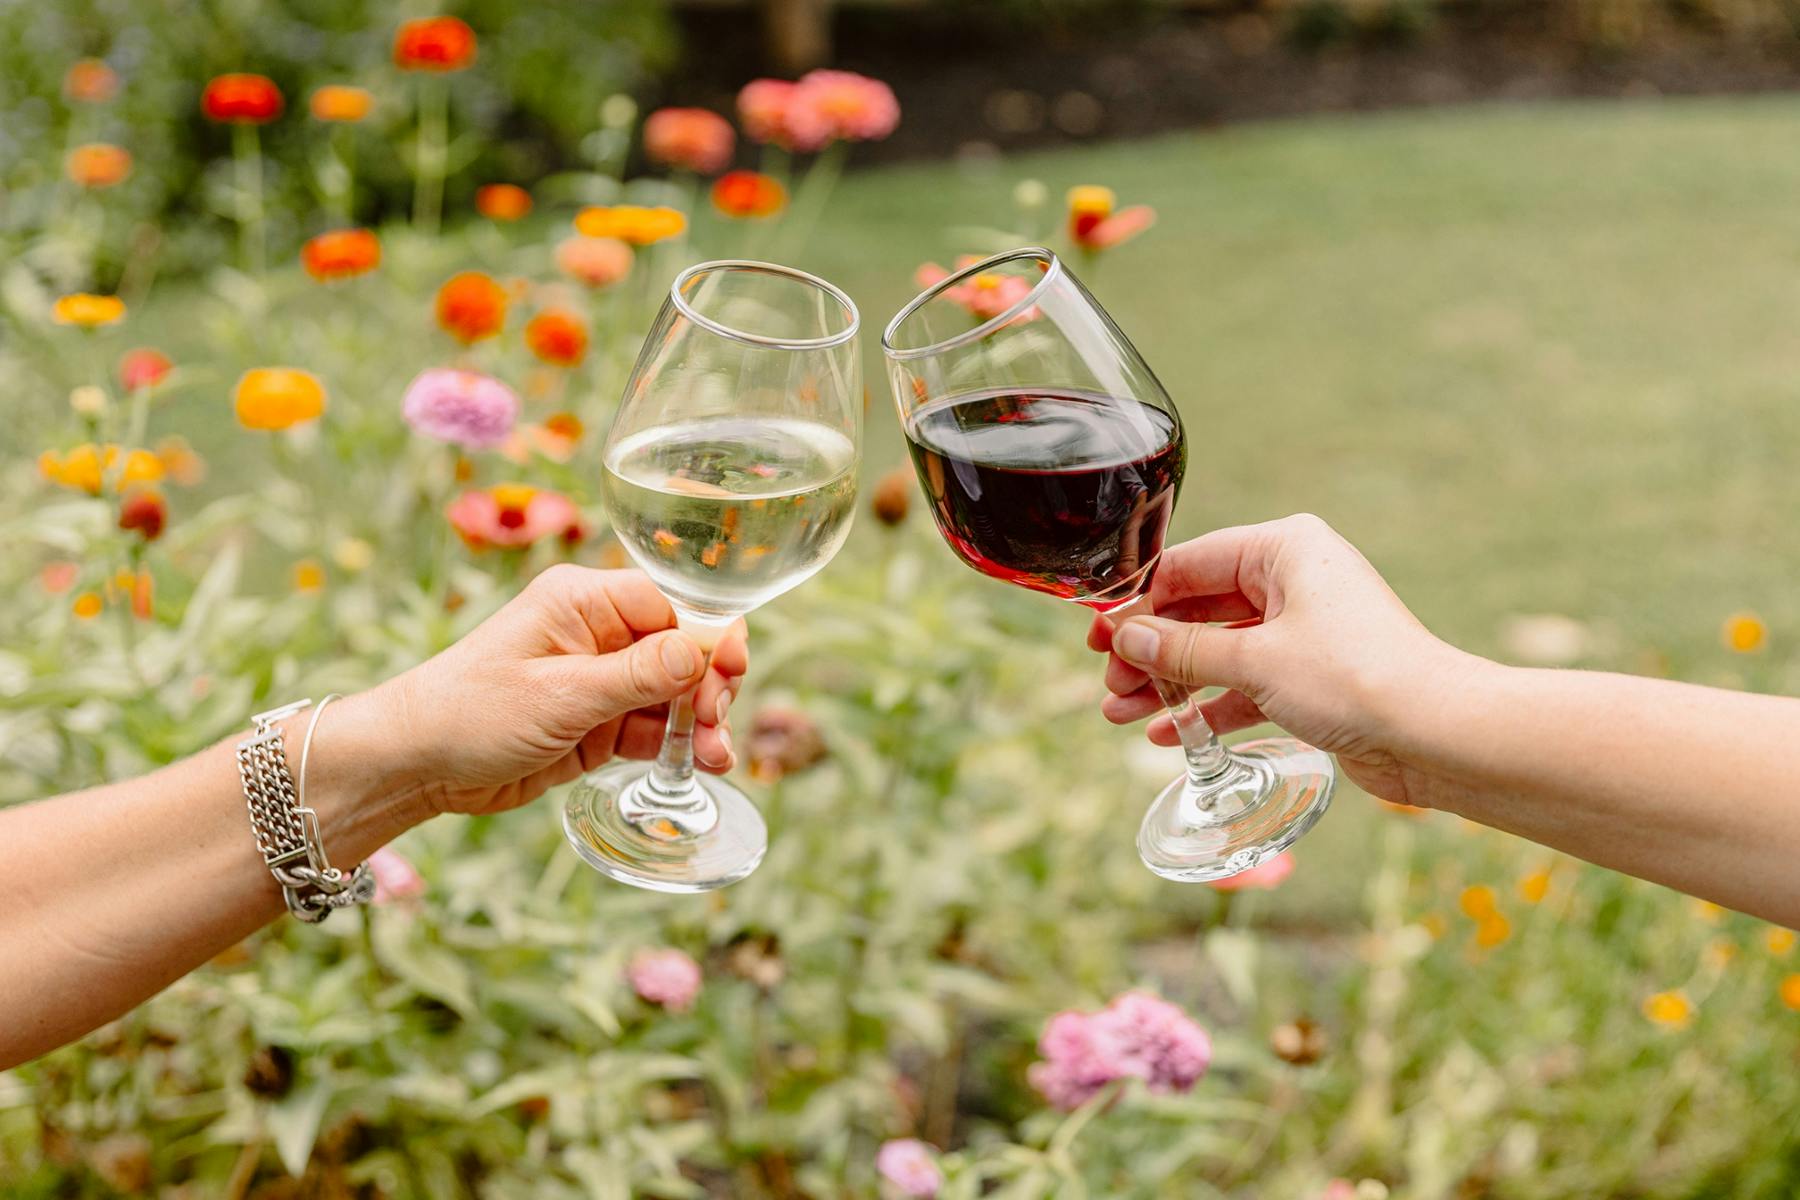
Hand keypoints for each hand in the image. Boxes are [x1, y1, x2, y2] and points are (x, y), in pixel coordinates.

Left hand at [368, 565, 745, 816]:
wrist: (417, 765)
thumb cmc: (472, 712)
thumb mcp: (561, 694)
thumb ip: (638, 674)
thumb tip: (705, 650)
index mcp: (586, 601)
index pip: (672, 604)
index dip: (709, 637)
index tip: (730, 674)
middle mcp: (600, 634)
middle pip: (684, 648)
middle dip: (710, 684)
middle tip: (714, 722)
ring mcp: (602, 680)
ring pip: (677, 693)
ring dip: (702, 722)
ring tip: (715, 757)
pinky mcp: (601, 723)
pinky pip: (656, 727)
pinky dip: (680, 744)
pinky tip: (701, 763)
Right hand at [1088, 514, 1471, 805]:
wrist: (1436, 734)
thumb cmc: (1357, 678)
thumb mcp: (1255, 661)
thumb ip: (1184, 651)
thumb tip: (1126, 641)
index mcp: (1285, 549)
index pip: (1189, 565)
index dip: (1138, 604)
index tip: (1100, 638)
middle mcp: (1295, 580)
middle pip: (1199, 608)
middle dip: (1151, 651)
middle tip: (1109, 684)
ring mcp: (1304, 629)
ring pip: (1218, 650)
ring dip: (1171, 682)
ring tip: (1121, 713)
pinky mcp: (1312, 675)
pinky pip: (1244, 683)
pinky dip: (1209, 705)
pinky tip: (1167, 733)